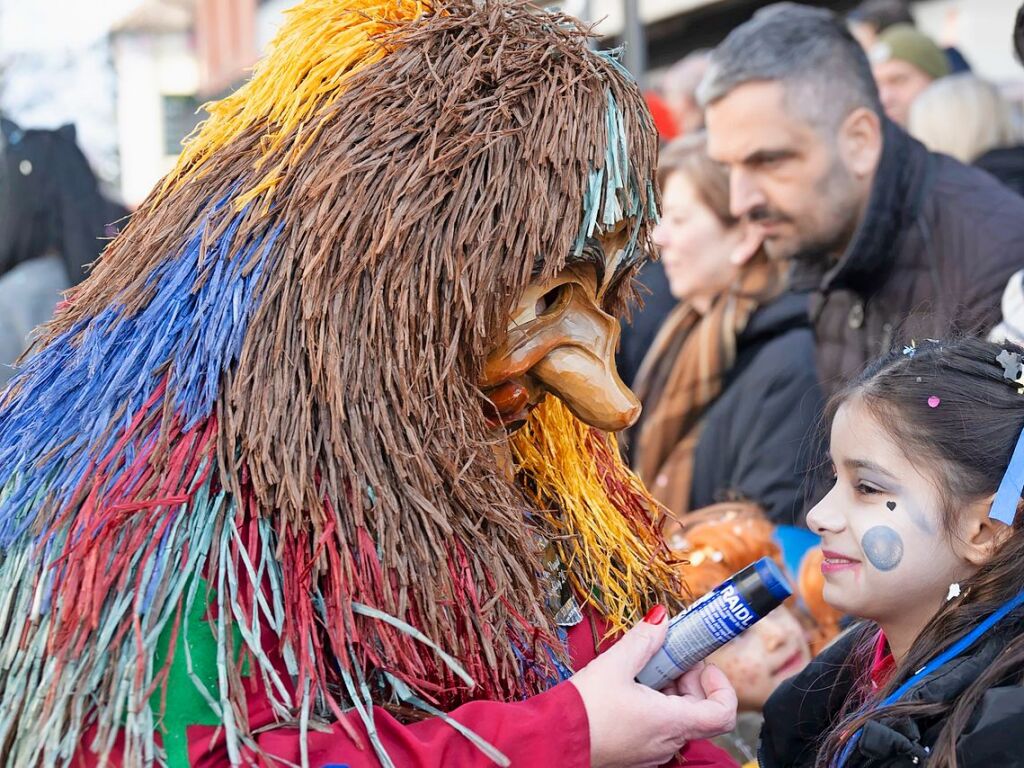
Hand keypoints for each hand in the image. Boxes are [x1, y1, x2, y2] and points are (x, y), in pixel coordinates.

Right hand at [569, 607, 737, 767]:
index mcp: (671, 722)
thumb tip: (662, 617)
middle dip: (687, 679)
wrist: (551, 742)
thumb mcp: (614, 665)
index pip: (723, 712)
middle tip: (664, 658)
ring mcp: (652, 751)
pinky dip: (652, 705)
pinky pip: (657, 727)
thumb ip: (643, 640)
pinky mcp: (635, 752)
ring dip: (668, 691)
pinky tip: (627, 688)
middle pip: (699, 710)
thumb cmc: (583, 710)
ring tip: (639, 669)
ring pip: (677, 718)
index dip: (720, 685)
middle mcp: (667, 742)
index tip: (698, 663)